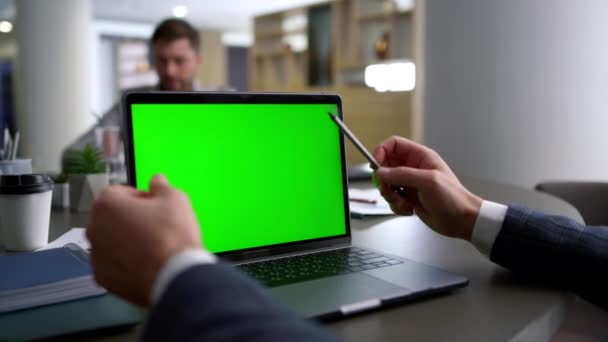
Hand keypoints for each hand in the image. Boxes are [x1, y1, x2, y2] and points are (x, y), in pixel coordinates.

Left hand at [86, 175, 201, 306]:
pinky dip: (125, 263)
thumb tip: (157, 181)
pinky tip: (146, 264)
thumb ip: (161, 186)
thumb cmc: (171, 236)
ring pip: (111, 242)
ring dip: (126, 242)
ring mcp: (96, 256)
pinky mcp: (103, 278)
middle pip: (112, 217)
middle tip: (155, 227)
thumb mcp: (175, 199)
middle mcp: (94, 228)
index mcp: (107, 204)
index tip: (155, 207)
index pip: (120, 192)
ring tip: (153, 248)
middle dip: (130, 219)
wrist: (174, 277)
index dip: (141, 198)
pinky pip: (113, 264)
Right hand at [372, 136, 482, 240]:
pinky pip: (392, 199)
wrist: (461, 220)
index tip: (375, 166)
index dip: (381, 152)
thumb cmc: (452, 197)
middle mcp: (413, 168)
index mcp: (419, 157)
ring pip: (386, 184)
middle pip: (385, 166)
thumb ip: (401, 174)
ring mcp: (409, 183)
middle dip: (383, 179)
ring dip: (390, 195)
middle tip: (387, 189)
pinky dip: (396, 206)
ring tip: (403, 203)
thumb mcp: (427, 181)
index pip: (393, 145)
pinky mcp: (408, 198)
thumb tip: (380, 172)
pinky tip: (409, 210)